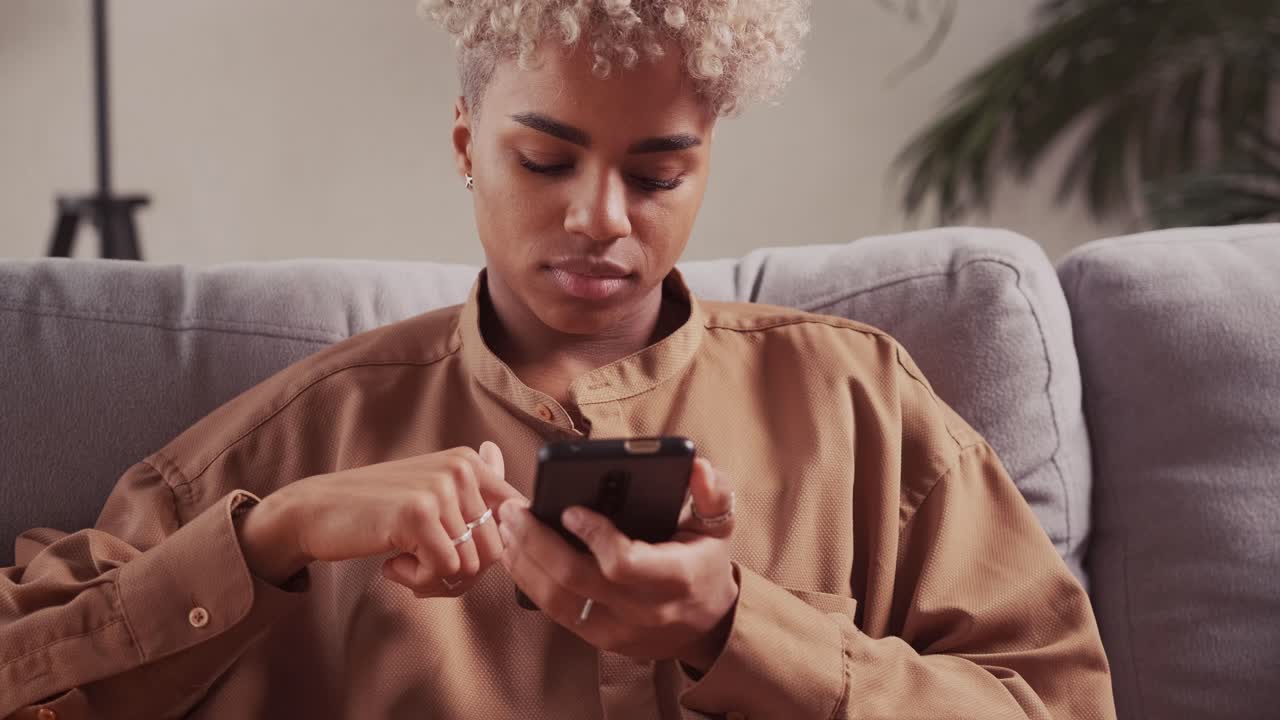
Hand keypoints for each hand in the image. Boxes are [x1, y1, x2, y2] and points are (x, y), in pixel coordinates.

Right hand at [237, 442, 522, 596]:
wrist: (314, 511)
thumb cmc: (375, 510)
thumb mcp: (428, 493)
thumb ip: (472, 493)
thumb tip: (512, 484)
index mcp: (468, 462)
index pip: (513, 521)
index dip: (486, 553)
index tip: (451, 554)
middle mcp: (461, 469)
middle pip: (496, 550)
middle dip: (462, 575)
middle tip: (422, 568)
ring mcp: (440, 489)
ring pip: (473, 565)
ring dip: (438, 581)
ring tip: (405, 564)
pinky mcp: (418, 514)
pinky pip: (444, 571)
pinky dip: (418, 581)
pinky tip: (392, 564)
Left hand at [498, 458, 738, 671]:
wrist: (706, 626)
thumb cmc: (705, 565)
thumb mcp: (718, 527)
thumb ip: (712, 494)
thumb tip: (696, 466)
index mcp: (676, 578)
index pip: (624, 563)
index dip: (594, 536)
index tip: (570, 508)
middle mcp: (643, 611)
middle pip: (576, 580)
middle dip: (537, 541)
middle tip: (514, 509)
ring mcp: (617, 630)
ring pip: (556, 600)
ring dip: (524, 560)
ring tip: (506, 525)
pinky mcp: (597, 639)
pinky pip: (553, 612)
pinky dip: (528, 580)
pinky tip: (514, 551)